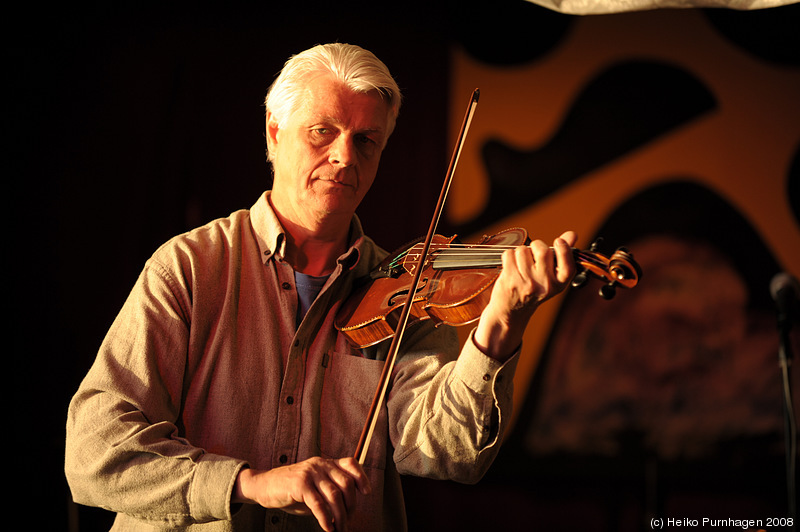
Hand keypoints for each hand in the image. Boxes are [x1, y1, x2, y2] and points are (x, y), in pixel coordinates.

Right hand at [233, 456, 370, 531]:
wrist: (264, 486)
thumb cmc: (291, 490)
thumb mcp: (314, 487)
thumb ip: (329, 493)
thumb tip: (347, 511)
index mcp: (325, 463)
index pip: (350, 463)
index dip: (361, 477)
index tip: (366, 492)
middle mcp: (320, 464)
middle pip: (346, 483)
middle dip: (350, 506)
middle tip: (347, 522)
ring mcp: (310, 473)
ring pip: (334, 495)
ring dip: (339, 516)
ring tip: (339, 529)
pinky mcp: (299, 484)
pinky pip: (318, 503)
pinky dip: (325, 518)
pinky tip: (327, 527)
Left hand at [474, 231, 577, 360]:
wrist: (511, 311)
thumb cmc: (533, 290)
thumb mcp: (551, 277)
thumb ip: (562, 255)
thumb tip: (572, 234)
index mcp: (559, 284)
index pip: (568, 267)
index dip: (564, 250)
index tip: (559, 241)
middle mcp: (544, 285)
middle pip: (543, 250)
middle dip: (537, 246)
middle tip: (534, 257)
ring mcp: (527, 282)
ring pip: (524, 250)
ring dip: (520, 253)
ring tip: (521, 265)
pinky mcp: (511, 279)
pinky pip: (510, 254)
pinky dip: (509, 256)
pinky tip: (512, 267)